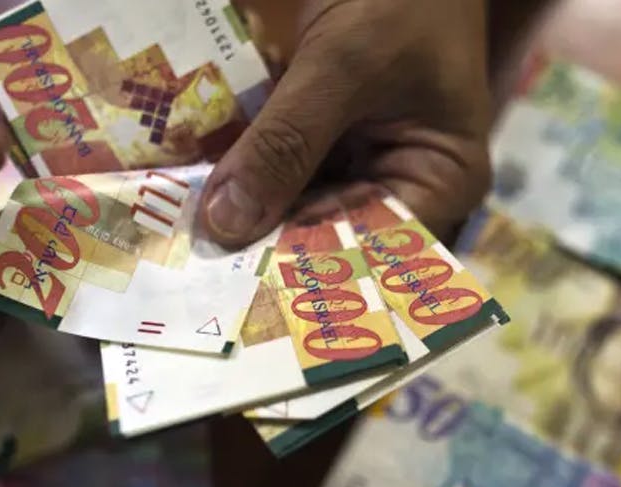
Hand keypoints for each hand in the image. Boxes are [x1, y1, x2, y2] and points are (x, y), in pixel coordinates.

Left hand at [200, 0, 492, 245]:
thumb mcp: (345, 65)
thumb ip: (288, 142)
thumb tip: (226, 224)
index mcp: (439, 180)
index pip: (374, 252)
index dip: (308, 271)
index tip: (239, 288)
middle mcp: (400, 183)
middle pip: (327, 234)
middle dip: (263, 242)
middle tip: (194, 269)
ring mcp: (358, 158)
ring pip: (293, 203)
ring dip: (242, 208)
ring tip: (181, 238)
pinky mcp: (321, 133)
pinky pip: (277, 164)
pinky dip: (240, 168)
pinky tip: (190, 187)